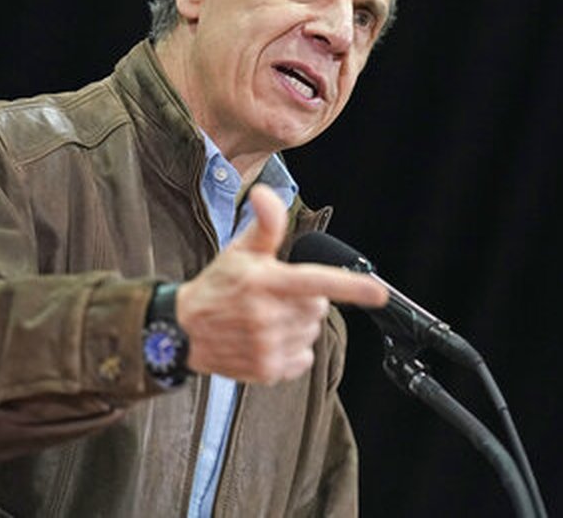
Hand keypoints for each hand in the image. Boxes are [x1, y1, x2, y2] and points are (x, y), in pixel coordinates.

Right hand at [176, 184, 387, 384]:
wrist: (183, 331)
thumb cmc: (218, 286)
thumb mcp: (240, 251)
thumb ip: (265, 225)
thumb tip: (266, 194)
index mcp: (267, 283)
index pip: (317, 282)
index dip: (352, 288)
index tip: (379, 293)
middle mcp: (268, 317)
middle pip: (319, 308)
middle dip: (306, 301)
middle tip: (276, 297)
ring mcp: (268, 346)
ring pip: (311, 333)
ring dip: (298, 326)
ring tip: (267, 319)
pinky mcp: (267, 370)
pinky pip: (303, 358)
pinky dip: (292, 350)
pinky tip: (267, 340)